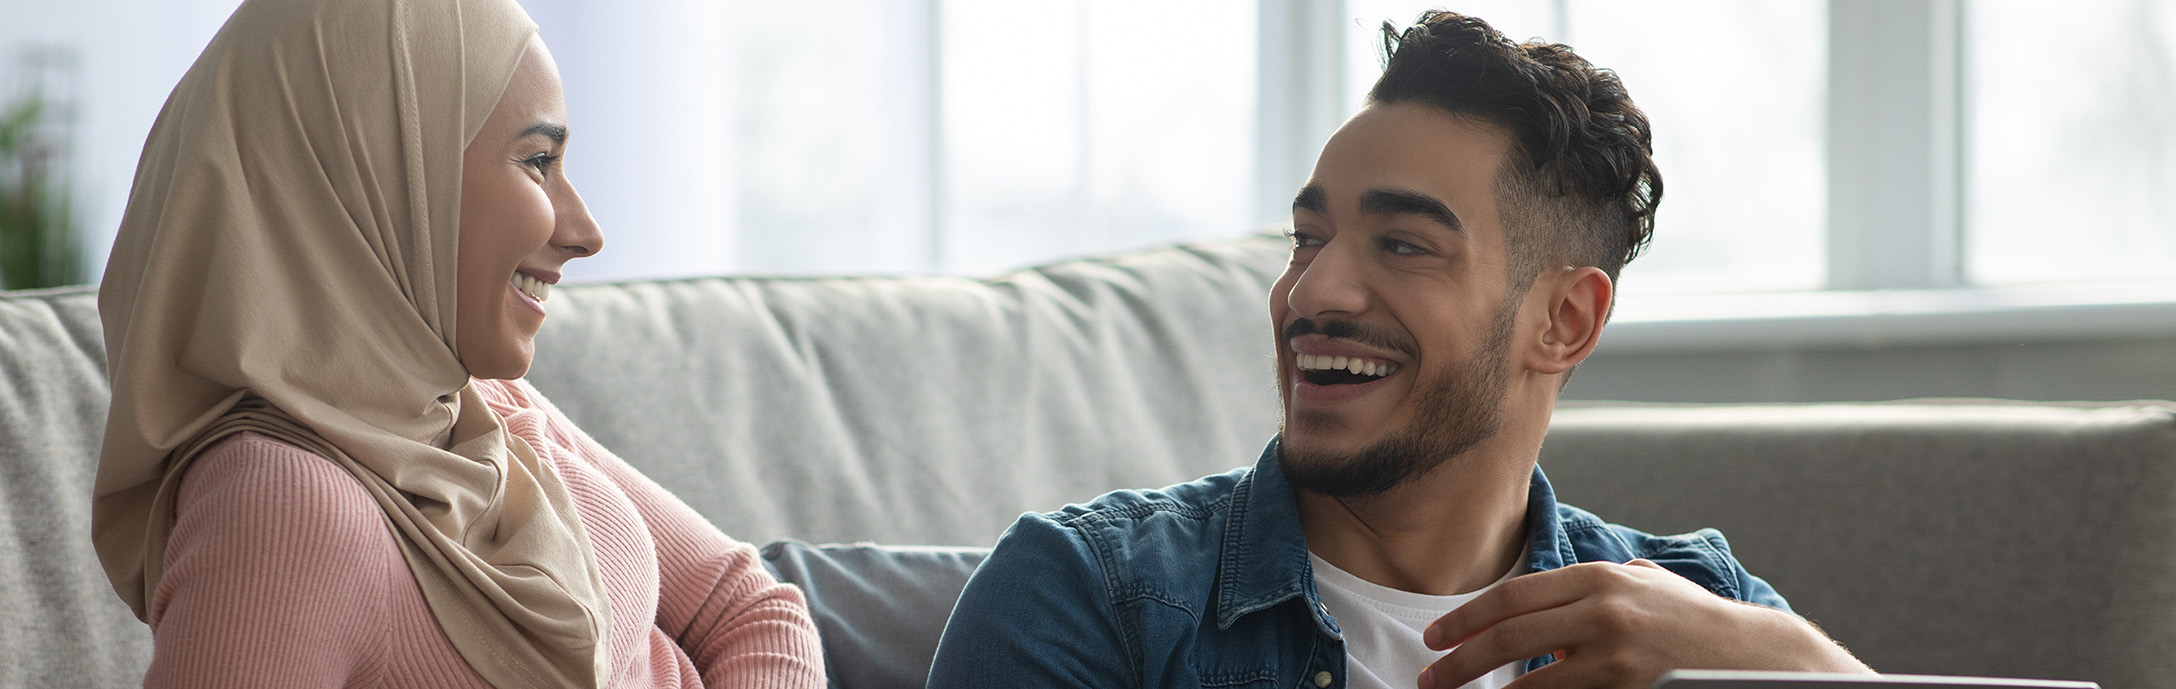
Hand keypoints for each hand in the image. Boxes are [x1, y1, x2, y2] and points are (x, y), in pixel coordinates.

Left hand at [1416, 559, 1869, 688]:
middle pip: (1508, 636)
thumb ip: (1589, 589)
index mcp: (1598, 579)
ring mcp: (1616, 655)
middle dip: (1460, 660)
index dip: (1466, 618)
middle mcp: (1603, 611)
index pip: (1513, 596)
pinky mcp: (1628, 688)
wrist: (1751, 655)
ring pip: (1530, 680)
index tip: (1436, 637)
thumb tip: (1537, 605)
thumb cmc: (1689, 621)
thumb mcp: (1639, 586)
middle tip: (1430, 678)